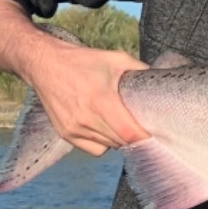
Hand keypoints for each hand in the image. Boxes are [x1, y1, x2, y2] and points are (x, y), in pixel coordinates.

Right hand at [0, 0, 148, 156]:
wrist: (45, 64)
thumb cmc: (84, 61)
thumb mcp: (117, 59)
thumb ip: (141, 71)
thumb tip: (162, 82)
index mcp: (101, 100)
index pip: (129, 133)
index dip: (145, 136)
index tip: (156, 131)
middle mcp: (86, 118)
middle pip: (121, 142)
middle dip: (136, 137)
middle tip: (143, 125)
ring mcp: (73, 128)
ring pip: (109, 146)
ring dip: (119, 139)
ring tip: (121, 122)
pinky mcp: (65, 133)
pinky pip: (93, 149)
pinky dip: (103, 143)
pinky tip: (105, 128)